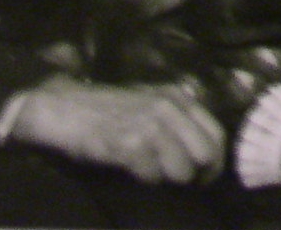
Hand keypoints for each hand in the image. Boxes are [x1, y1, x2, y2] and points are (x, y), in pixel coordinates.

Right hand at [4, 75, 224, 184]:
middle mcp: (168, 108)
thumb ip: (178, 117)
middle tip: (185, 184)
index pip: (216, 134)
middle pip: (206, 154)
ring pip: (182, 170)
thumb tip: (205, 151)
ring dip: (169, 179)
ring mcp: (150, 125)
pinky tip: (133, 170)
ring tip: (153, 173)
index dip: (216, 161)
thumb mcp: (150, 101)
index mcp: (177, 97)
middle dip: (198, 175)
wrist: (65, 109)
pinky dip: (145, 179)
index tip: (206, 176)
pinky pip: (153, 176)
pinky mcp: (130, 144)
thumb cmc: (108, 110)